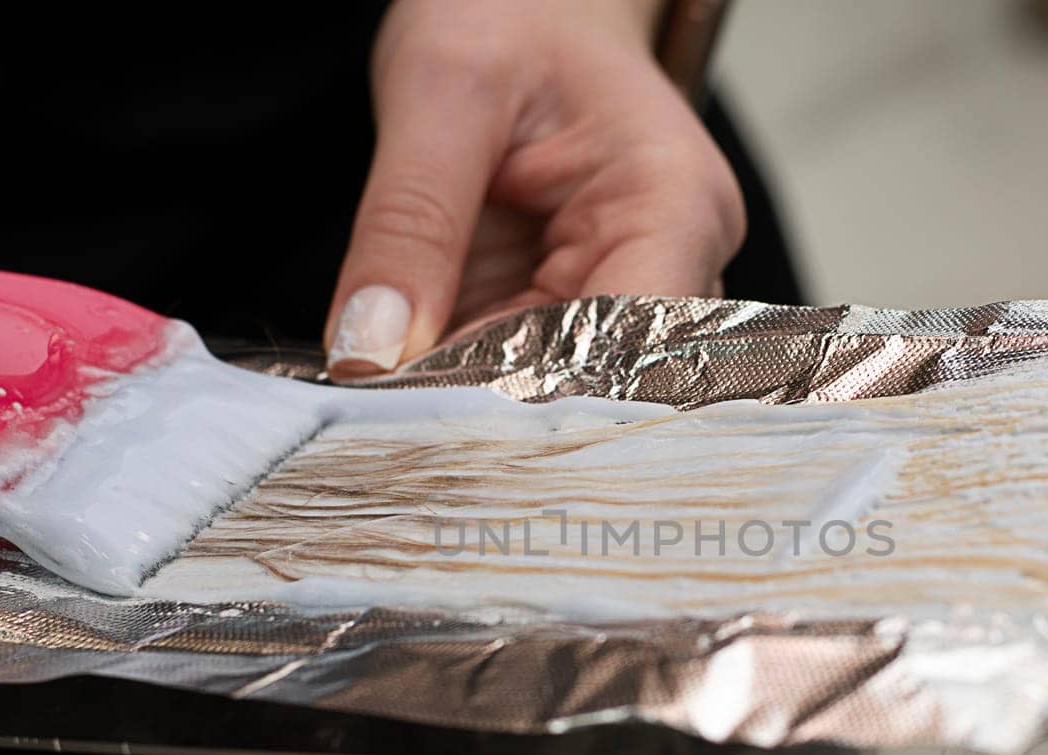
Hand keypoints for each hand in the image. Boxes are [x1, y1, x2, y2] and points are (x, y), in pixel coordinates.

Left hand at [324, 0, 744, 379]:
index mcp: (673, 204)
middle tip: (378, 420)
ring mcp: (628, 292)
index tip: (422, 415)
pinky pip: (520, 370)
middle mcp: (675, 265)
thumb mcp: (441, 89)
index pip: (627, 347)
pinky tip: (400, 383)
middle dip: (484, 411)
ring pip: (551, 393)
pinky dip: (456, 379)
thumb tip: (372, 350)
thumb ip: (409, 221)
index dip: (530, 400)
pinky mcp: (577, 307)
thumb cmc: (509, 10)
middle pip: (590, 385)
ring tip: (381, 403)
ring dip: (463, 402)